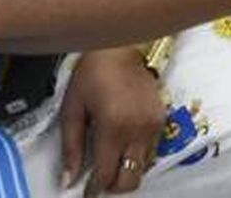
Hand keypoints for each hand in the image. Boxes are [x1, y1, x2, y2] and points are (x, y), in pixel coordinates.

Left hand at [59, 48, 164, 195]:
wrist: (122, 48)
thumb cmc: (93, 73)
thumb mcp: (72, 109)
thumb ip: (71, 147)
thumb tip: (68, 179)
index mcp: (113, 127)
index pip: (106, 174)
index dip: (93, 189)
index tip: (85, 191)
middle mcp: (138, 130)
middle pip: (130, 179)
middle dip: (113, 186)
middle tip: (98, 180)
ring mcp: (153, 125)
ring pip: (142, 168)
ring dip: (126, 171)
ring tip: (110, 161)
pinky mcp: (161, 120)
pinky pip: (150, 151)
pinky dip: (136, 156)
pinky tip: (122, 145)